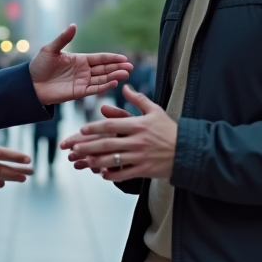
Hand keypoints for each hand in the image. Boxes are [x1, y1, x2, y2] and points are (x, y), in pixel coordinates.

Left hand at [29, 24, 132, 105]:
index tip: (124, 58)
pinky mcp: (78, 93)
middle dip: (117, 68)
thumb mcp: (50, 49)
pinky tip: (113, 83)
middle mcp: (84, 71)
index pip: (100, 58)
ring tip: (125, 74)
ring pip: (102, 79)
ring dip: (113, 77)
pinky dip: (104, 87)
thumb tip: (73, 25)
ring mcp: (82, 82)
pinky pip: (93, 90)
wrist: (30, 84)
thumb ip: (63, 39)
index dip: (112, 58)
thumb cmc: (39, 65)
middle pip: (104, 69)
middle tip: (130, 67)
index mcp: (80, 60)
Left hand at [60, 86, 176, 181]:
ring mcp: (140, 157)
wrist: (188, 150)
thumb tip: (124, 86)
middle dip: (89, 146)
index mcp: (138, 125)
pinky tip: (102, 174)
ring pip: (113, 160)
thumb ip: (138, 99)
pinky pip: (124, 174)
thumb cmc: (169, 129)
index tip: (82, 130)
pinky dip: (112, 174)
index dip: (95, 128)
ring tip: (83, 161)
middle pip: (107, 144)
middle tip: (74, 148)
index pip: (111, 126)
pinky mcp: (144, 170)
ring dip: (96, 161)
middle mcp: (137, 141)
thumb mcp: (155, 110)